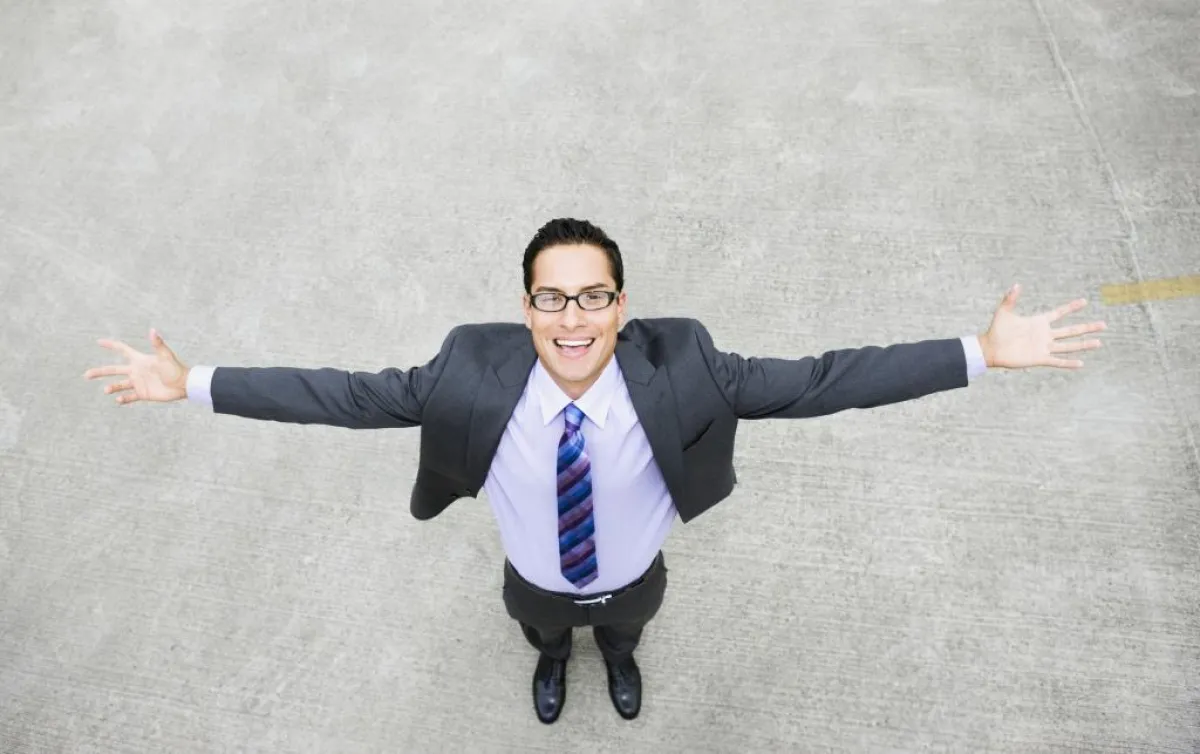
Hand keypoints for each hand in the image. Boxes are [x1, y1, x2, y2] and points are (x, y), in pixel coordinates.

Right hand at [84, 328, 189, 403]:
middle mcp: (136, 371)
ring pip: (119, 385)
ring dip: (111, 387)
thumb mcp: (165, 356)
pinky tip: (118, 400)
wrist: (184, 385)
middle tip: (86, 375)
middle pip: (114, 370)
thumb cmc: (176, 369)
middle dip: (100, 372)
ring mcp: (139, 383)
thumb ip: (157, 344)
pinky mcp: (143, 394)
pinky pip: (129, 397)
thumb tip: (152, 330)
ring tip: (106, 390)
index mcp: (140, 360)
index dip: (111, 345)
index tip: (98, 342)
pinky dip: (123, 399)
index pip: (122, 350)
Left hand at [978, 284, 1105, 368]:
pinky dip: (1068, 363)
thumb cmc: (996, 330)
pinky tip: (1081, 363)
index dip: (1071, 307)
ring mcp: (1043, 347)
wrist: (991, 348)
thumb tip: (1016, 284)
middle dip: (1087, 327)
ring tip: (1098, 343)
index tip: (1084, 301)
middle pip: (1071, 330)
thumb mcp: (1004, 312)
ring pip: (1068, 346)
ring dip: (1083, 345)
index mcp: (1039, 322)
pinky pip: (1057, 361)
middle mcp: (1045, 335)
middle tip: (1104, 324)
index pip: (1059, 313)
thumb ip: (1011, 298)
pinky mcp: (1039, 358)